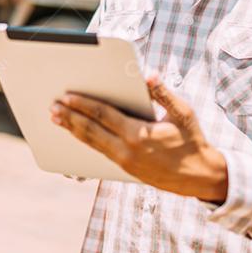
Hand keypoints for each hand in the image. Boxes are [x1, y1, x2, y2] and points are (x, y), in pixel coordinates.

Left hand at [50, 75, 227, 202]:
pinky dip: (85, 141)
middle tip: (52, 107)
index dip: (83, 105)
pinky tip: (75, 134)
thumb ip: (163, 94)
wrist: (199, 176)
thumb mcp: (183, 114)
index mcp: (139, 134)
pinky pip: (99, 152)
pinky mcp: (125, 169)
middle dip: (70, 117)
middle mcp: (127, 150)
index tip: (66, 97)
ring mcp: (124, 162)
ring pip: (92, 143)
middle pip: (91, 131)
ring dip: (73, 130)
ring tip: (56, 119)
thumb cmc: (192, 141)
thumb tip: (149, 75)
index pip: (103, 116)